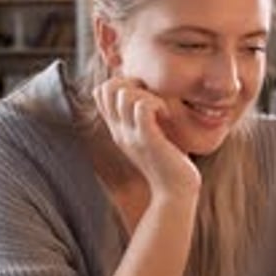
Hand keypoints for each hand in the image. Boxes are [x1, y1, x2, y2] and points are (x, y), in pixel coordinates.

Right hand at [93, 76, 200, 199]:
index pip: (100, 92)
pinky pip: (142, 107)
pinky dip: (156, 103)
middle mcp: (119, 131)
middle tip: (152, 98)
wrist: (175, 193)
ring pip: (124, 94)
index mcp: (118, 129)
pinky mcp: (147, 140)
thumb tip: (151, 96)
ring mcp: (131, 136)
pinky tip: (166, 116)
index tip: (143, 95)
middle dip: (131, 82)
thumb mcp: (151, 137)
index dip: (121, 82)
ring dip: (147, 93)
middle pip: (106, 87)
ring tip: (161, 109)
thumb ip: (145, 119)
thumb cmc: (170, 163)